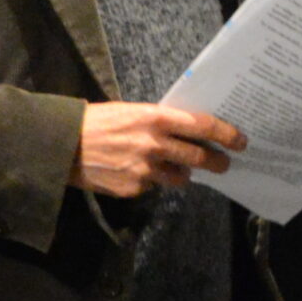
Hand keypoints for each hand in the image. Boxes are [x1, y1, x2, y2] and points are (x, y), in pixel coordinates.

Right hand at [70, 102, 246, 197]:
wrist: (61, 145)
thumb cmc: (96, 122)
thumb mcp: (130, 111)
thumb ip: (159, 121)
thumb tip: (187, 132)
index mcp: (155, 118)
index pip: (203, 126)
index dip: (226, 134)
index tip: (240, 141)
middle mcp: (154, 144)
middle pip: (200, 158)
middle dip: (217, 163)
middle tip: (222, 164)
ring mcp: (144, 170)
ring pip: (180, 178)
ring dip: (181, 174)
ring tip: (169, 169)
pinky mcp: (133, 188)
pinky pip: (152, 187)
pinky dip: (149, 182)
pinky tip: (132, 172)